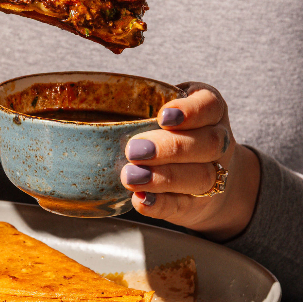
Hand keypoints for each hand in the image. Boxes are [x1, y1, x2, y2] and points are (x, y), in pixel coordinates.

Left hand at [121, 82, 260, 240]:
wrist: (203, 176)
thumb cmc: (171, 132)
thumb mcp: (164, 109)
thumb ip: (139, 106)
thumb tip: (83, 96)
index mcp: (211, 111)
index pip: (210, 106)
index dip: (191, 111)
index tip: (163, 117)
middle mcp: (218, 142)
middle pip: (208, 143)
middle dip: (170, 148)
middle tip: (133, 150)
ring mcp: (213, 175)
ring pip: (200, 176)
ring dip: (162, 178)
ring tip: (131, 177)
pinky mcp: (197, 204)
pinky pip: (183, 205)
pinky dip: (160, 204)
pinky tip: (140, 200)